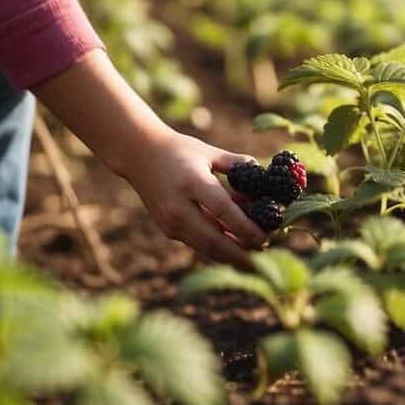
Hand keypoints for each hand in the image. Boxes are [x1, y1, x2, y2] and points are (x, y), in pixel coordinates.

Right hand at [120, 128, 266, 266]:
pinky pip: (198, 244)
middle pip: (214, 240)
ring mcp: (170, 221)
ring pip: (206, 248)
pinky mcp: (168, 230)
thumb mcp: (210, 152)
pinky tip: (235, 245)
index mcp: (192, 183)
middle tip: (265, 252)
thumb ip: (238, 165)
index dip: (245, 227)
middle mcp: (178, 207)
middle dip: (241, 252)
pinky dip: (218, 248)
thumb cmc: (180, 151)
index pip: (223, 211)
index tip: (265, 236)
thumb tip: (266, 176)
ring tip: (254, 254)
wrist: (138, 155)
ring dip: (231, 254)